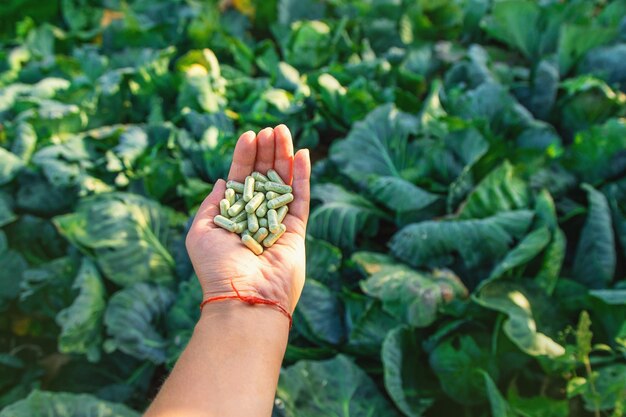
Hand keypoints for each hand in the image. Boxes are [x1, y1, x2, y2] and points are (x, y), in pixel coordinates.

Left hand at [185, 125, 310, 316]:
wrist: (244, 297)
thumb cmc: (217, 267)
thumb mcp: (200, 231)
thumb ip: (211, 205)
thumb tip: (221, 181)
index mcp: (233, 216)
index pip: (241, 179)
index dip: (245, 157)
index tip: (250, 134)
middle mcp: (256, 217)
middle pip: (264, 176)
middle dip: (267, 151)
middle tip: (271, 128)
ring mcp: (277, 222)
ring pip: (284, 182)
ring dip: (285, 156)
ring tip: (284, 132)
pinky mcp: (296, 230)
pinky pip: (301, 198)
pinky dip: (303, 176)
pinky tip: (303, 154)